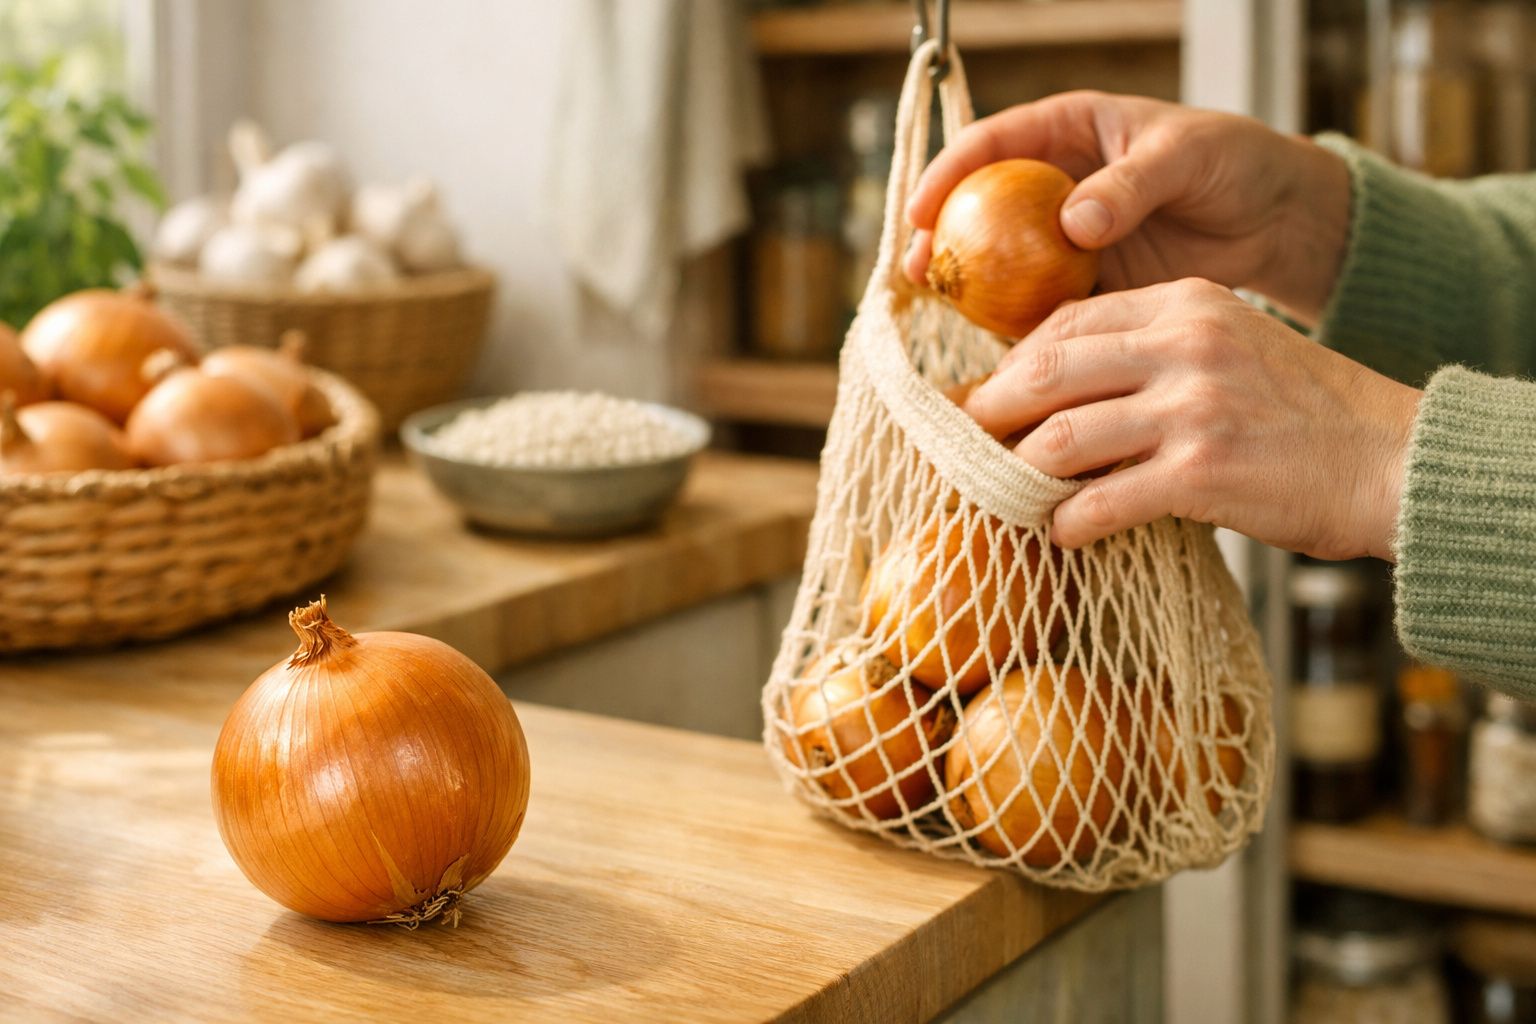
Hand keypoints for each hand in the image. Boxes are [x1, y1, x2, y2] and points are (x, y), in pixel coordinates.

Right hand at [904, 92, 1351, 323]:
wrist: (1277, 219)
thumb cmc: (1235, 162)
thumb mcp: (1186, 157)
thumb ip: (1129, 184)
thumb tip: (1072, 223)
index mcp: (1070, 130)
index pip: (992, 143)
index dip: (948, 173)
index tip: (923, 209)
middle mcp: (1056, 183)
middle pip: (980, 206)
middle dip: (941, 237)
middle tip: (918, 271)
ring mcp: (1067, 237)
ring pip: (1003, 259)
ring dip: (971, 287)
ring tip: (946, 313)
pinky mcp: (1088, 282)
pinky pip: (1043, 302)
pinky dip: (1020, 323)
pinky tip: (1001, 344)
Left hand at [965, 279, 1421, 560]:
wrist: (1393, 461)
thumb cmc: (1308, 414)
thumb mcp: (1235, 347)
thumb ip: (1158, 354)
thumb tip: (1064, 392)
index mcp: (1188, 303)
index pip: (1069, 320)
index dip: (1015, 360)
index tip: (990, 393)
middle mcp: (1185, 344)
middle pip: (1046, 370)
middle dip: (993, 410)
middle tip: (968, 442)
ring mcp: (1193, 407)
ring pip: (1062, 438)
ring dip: (1023, 474)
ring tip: (1010, 495)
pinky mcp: (1202, 473)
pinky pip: (1102, 502)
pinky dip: (1069, 523)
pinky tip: (1062, 533)